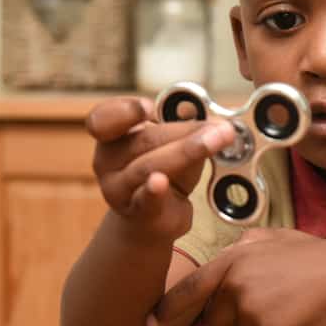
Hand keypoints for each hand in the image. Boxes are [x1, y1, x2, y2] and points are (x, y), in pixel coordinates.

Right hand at [86, 96, 234, 243]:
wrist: (153, 217)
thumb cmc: (164, 170)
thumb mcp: (173, 144)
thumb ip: (187, 128)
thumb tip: (215, 121)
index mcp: (112, 135)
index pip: (104, 118)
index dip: (125, 110)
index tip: (149, 107)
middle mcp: (107, 162)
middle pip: (145, 140)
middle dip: (187, 130)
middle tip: (222, 128)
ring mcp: (118, 190)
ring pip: (148, 167)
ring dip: (186, 151)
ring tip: (215, 140)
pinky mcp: (137, 214)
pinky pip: (144, 201)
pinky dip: (152, 191)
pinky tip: (159, 182)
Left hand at [152, 229, 325, 325]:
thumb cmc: (314, 257)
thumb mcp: (275, 237)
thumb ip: (245, 244)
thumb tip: (229, 251)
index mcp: (232, 260)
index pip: (191, 288)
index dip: (169, 307)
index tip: (150, 322)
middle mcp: (234, 284)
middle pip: (218, 321)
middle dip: (240, 319)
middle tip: (274, 302)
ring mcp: (249, 309)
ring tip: (290, 309)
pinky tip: (297, 325)